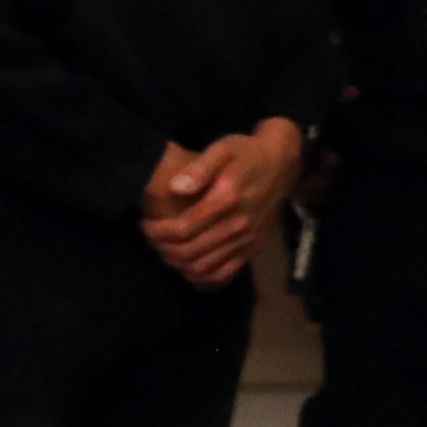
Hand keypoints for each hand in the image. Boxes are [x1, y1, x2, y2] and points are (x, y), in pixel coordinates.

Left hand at [139, 120, 302, 285]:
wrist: (281, 164)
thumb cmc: (246, 154)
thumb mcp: (222, 149)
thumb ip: (199, 168)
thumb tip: (175, 188)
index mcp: (228, 198)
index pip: (184, 228)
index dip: (157, 231)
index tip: (145, 225)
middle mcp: (240, 224)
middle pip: (190, 251)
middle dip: (163, 248)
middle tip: (152, 238)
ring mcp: (249, 239)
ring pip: (204, 267)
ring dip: (177, 264)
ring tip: (166, 250)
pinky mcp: (254, 248)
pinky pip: (224, 274)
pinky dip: (201, 277)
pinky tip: (187, 267)